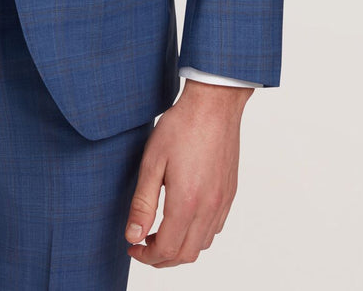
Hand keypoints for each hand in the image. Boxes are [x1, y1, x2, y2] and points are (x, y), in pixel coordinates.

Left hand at [123, 80, 251, 266]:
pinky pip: (215, 227)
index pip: (167, 249)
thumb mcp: (152, 163)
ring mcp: (222, 202)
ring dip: (181, 247)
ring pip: (203, 244)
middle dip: (162, 258)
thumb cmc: (181, 128)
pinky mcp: (229, 193)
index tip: (133, 248)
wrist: (213, 105)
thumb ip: (142, 204)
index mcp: (186, 203)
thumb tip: (133, 236)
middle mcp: (208, 208)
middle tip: (143, 246)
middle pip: (187, 254)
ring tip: (160, 233)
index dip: (147, 256)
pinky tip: (183, 218)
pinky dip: (197, 234)